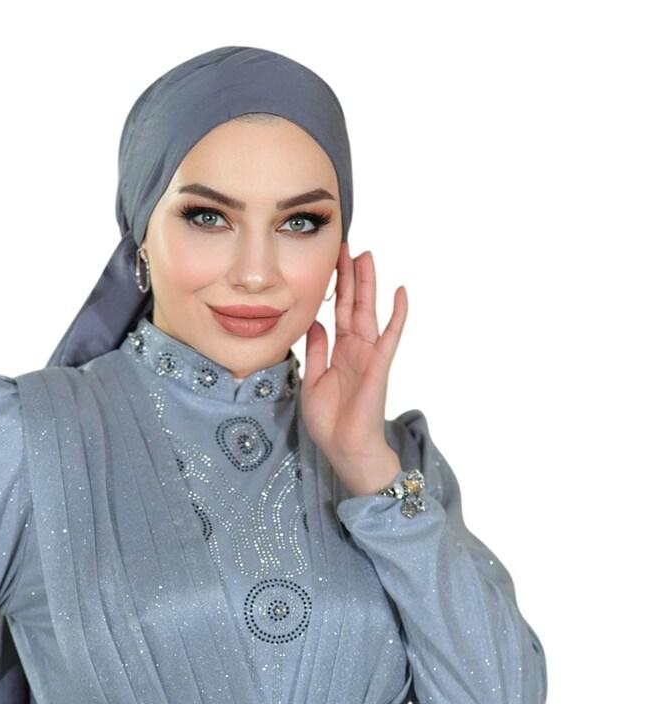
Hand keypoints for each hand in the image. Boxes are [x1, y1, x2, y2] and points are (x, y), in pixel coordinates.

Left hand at [300, 242, 407, 495]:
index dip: (336, 288)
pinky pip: (390, 335)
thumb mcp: (311, 381)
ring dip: (368, 285)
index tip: (332, 262)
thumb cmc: (329, 422)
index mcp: (339, 352)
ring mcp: (369, 355)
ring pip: (369, 312)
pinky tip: (401, 291)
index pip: (338, 313)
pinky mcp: (379, 365)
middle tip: (348, 247)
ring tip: (367, 257)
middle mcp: (355, 349)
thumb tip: (315, 323)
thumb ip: (315, 351)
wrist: (345, 448)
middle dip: (351, 276)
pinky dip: (397, 314)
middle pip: (354, 305)